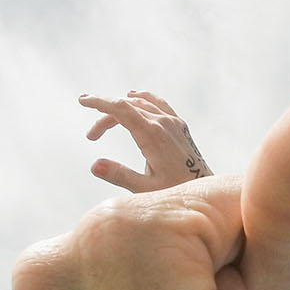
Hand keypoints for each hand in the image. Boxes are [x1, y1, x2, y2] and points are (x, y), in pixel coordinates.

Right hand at [80, 90, 213, 191]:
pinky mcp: (180, 125)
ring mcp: (174, 122)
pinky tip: (132, 96)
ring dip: (120, 110)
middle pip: (126, 106)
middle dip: (104, 114)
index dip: (99, 102)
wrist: (207, 191)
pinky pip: (158, 103)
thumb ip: (120, 176)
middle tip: (92, 135)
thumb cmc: (175, 192)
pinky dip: (142, 98)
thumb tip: (94, 166)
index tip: (82, 101)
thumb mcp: (145, 189)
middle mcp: (163, 123)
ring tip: (104, 124)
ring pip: (139, 103)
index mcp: (152, 134)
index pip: (120, 108)